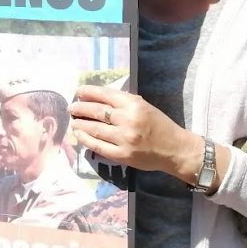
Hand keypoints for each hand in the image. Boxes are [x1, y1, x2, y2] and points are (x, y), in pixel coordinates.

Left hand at [69, 85, 198, 176]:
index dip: (88, 92)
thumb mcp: (144, 106)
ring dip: (80, 124)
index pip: (105, 94)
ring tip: (73, 121)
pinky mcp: (122, 155)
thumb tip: (99, 99)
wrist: (174, 149)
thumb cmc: (160, 125)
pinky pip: (98, 146)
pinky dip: (86, 140)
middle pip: (96, 111)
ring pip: (94, 129)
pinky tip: (80, 136)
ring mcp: (123, 139)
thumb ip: (124, 102)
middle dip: (80, 108)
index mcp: (134, 104)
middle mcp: (127, 119)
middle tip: (71, 108)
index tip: (78, 92)